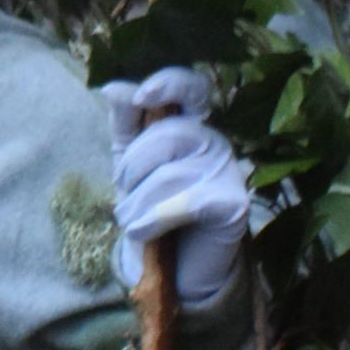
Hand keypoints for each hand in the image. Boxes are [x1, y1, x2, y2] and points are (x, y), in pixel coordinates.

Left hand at [101, 66, 251, 313]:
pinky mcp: (235, 204)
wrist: (171, 266)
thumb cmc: (150, 207)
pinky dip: (154, 220)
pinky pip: (186, 203)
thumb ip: (124, 122)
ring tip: (135, 221)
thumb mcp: (128, 161)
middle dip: (133, 167)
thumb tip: (114, 87)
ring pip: (170, 173)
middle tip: (127, 193)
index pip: (191, 86)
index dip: (170, 82)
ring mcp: (230, 171)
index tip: (143, 96)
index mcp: (189, 125)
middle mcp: (214, 141)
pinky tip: (146, 233)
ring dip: (137, 203)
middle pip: (168, 134)